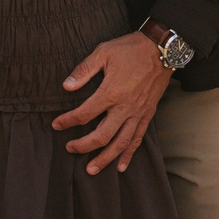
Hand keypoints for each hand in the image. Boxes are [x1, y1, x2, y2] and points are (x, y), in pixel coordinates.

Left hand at [52, 30, 172, 172]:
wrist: (161, 49)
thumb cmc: (130, 49)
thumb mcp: (103, 52)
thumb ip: (84, 70)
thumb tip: (66, 86)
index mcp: (111, 92)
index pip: (84, 114)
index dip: (68, 121)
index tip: (57, 125)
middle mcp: (124, 108)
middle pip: (101, 136)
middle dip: (83, 146)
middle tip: (69, 149)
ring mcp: (137, 114)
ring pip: (120, 143)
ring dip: (105, 158)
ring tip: (91, 169)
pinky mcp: (147, 115)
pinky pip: (138, 139)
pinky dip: (129, 154)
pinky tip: (121, 166)